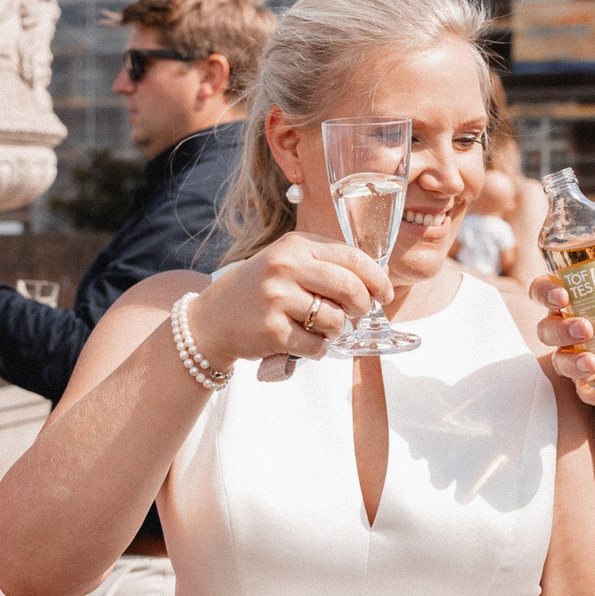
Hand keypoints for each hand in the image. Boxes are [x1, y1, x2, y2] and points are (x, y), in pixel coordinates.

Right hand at [185, 232, 388, 367]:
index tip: (384, 294)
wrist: (210, 320)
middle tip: (357, 314)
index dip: (376, 278)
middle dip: (362, 306)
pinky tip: (302, 342)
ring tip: (318, 328)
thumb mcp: (286, 262)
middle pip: (349, 288)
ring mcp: (277, 299)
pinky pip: (317, 346)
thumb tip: (373, 283)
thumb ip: (324, 264)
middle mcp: (284, 267)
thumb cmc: (257, 291)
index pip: (352, 257)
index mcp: (294, 245)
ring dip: (336, 332)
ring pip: (336, 321)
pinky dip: (317, 350)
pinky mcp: (272, 331)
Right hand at [528, 249, 594, 404]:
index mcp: (567, 299)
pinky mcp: (588, 379)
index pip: (541, 292)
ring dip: (572, 362)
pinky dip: (593, 394)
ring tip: (592, 363)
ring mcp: (573, 355)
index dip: (544, 293)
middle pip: (546, 329)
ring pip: (559, 361)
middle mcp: (563, 327)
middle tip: (584, 329)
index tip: (561, 294)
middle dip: (561, 330)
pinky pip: (583, 390)